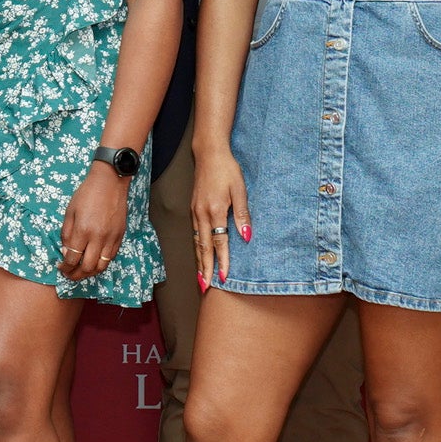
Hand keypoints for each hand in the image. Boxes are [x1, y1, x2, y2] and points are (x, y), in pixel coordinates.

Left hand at [58, 163, 130, 282]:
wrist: (110, 182)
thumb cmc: (86, 194)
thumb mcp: (69, 212)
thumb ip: (66, 234)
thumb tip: (66, 253)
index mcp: (82, 230)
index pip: (73, 258)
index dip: (65, 267)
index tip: (61, 268)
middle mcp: (98, 237)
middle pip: (87, 267)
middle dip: (76, 275)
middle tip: (70, 275)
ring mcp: (111, 238)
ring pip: (102, 266)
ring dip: (90, 273)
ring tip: (82, 272)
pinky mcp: (120, 236)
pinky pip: (111, 257)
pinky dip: (102, 263)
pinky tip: (94, 261)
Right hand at [188, 147, 250, 287]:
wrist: (209, 154)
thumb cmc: (227, 170)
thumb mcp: (240, 190)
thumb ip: (242, 214)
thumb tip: (247, 236)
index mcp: (215, 210)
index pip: (219, 242)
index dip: (223, 261)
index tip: (225, 278)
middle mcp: (201, 214)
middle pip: (203, 248)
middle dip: (205, 269)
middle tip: (205, 288)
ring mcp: (195, 212)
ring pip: (196, 243)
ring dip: (199, 261)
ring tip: (201, 278)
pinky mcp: (193, 210)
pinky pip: (194, 234)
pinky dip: (196, 248)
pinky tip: (199, 255)